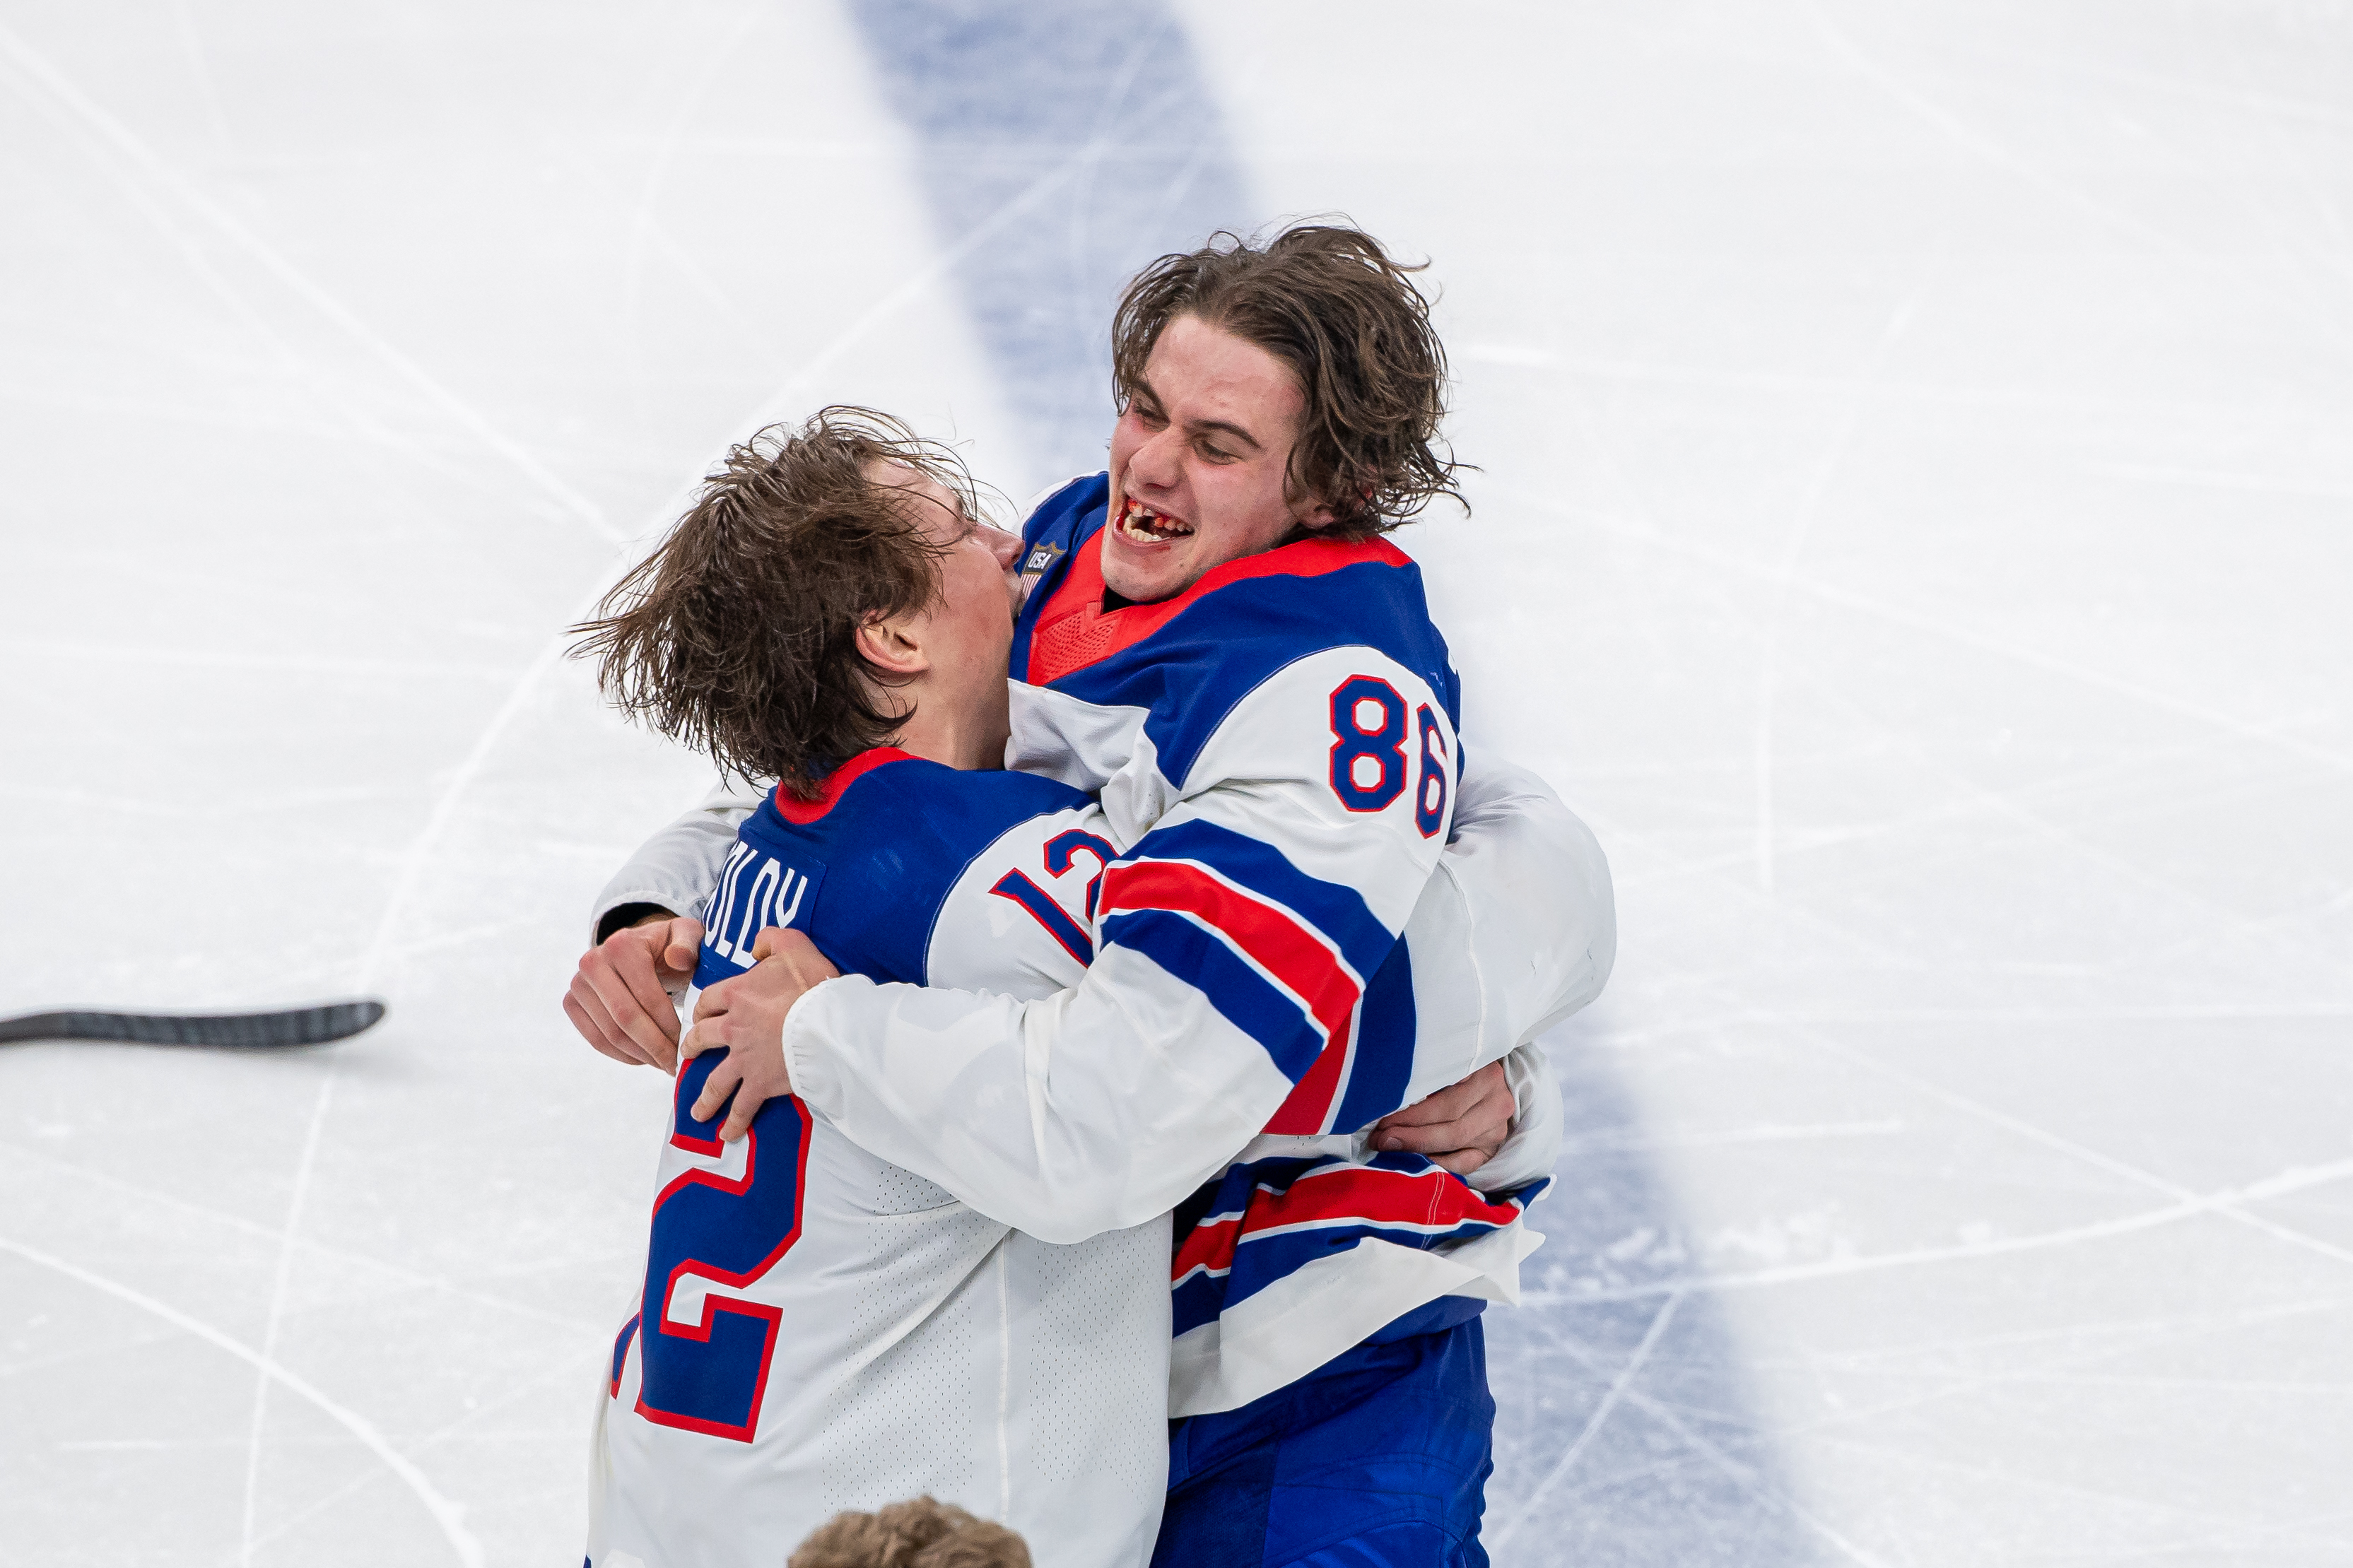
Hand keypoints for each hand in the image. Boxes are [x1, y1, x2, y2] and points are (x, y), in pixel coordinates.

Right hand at [564, 913, 703, 1071]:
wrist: (639, 949)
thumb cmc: (669, 946)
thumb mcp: (687, 936)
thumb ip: (689, 943)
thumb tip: (677, 958)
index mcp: (623, 944)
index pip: (648, 996)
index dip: (669, 1025)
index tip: (687, 1043)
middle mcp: (593, 961)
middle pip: (626, 1018)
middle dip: (654, 1046)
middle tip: (675, 1063)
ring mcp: (578, 983)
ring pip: (610, 1033)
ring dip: (639, 1055)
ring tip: (663, 1062)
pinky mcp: (571, 1002)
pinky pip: (595, 1039)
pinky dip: (622, 1055)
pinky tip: (643, 1057)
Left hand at [682, 928, 840, 1140]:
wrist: (828, 1023)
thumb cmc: (814, 984)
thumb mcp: (793, 945)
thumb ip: (769, 940)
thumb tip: (756, 946)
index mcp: (736, 994)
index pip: (707, 1001)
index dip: (702, 1008)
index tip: (701, 1015)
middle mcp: (733, 1027)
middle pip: (701, 1038)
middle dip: (692, 1047)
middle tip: (688, 1054)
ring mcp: (744, 1058)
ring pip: (714, 1080)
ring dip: (703, 1097)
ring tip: (697, 1111)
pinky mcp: (760, 1083)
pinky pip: (741, 1107)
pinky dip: (733, 1123)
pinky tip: (727, 1135)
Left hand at [1367, 1060, 1512, 1174]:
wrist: (1487, 1085)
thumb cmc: (1457, 1072)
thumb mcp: (1447, 1066)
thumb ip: (1426, 1080)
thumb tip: (1386, 1104)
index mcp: (1485, 1072)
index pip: (1445, 1096)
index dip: (1412, 1110)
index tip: (1383, 1118)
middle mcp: (1497, 1101)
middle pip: (1449, 1121)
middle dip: (1409, 1132)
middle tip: (1380, 1138)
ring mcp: (1497, 1128)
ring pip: (1454, 1141)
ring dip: (1417, 1147)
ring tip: (1389, 1147)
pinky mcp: (1493, 1149)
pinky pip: (1465, 1163)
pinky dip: (1438, 1163)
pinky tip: (1416, 1160)